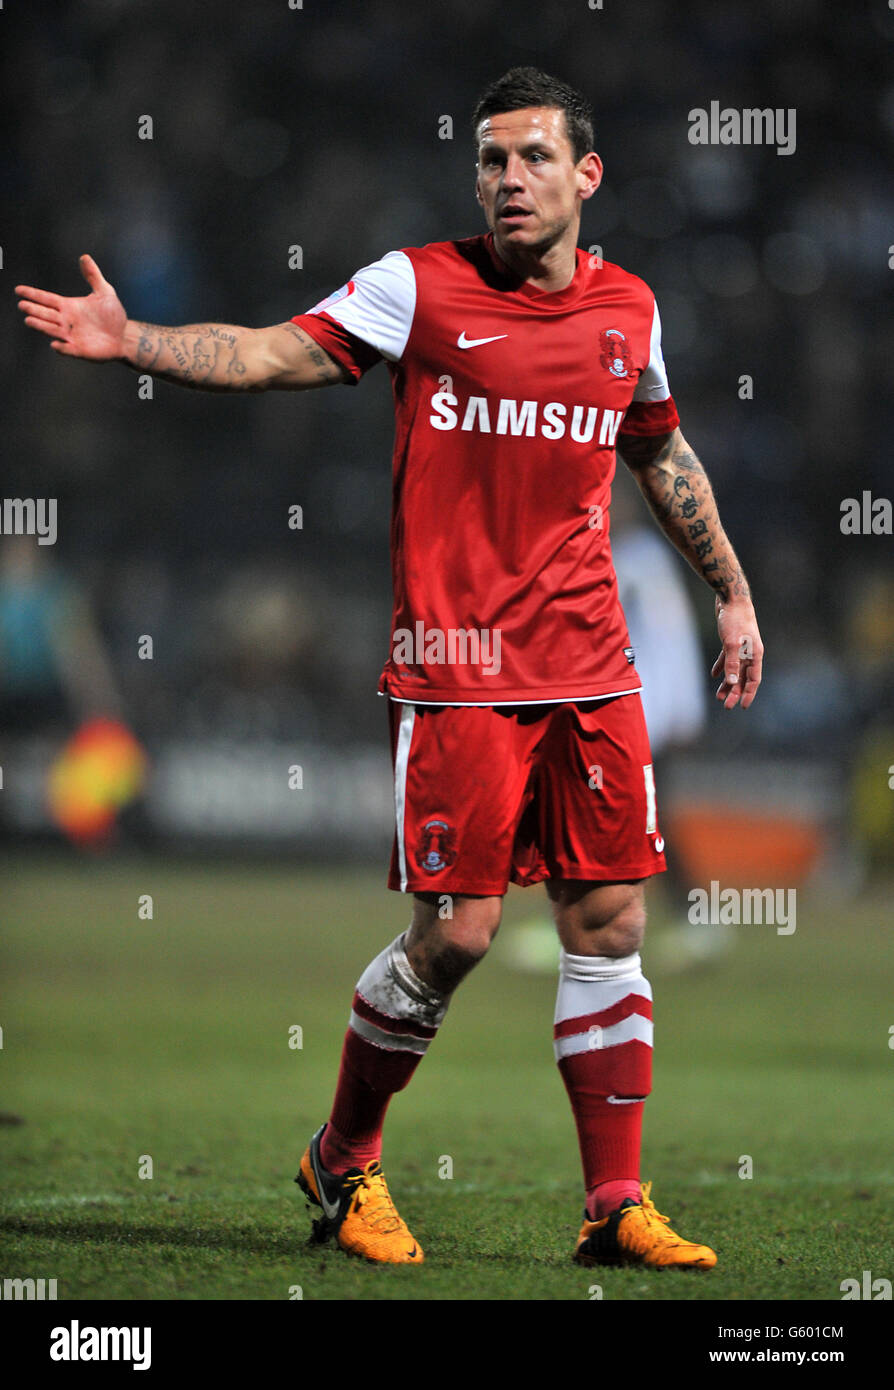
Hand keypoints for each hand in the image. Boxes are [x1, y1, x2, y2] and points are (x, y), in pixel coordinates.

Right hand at [16, 254, 126, 360]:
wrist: (124, 335)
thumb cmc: (112, 315)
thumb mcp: (104, 292)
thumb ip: (93, 275)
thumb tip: (84, 257)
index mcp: (69, 306)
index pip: (47, 299)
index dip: (33, 295)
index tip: (19, 290)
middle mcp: (66, 321)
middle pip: (46, 314)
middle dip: (34, 310)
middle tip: (22, 305)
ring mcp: (72, 336)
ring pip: (52, 330)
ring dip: (41, 326)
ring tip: (29, 320)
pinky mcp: (80, 350)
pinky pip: (68, 349)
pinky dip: (61, 348)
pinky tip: (55, 344)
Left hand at [711, 595, 762, 709]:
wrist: (731, 598)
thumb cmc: (734, 619)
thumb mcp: (731, 643)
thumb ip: (732, 663)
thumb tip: (732, 682)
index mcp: (755, 654)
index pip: (754, 679)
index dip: (749, 693)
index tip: (742, 706)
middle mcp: (750, 652)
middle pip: (743, 677)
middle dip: (735, 692)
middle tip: (725, 705)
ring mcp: (741, 647)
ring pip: (735, 670)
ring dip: (728, 683)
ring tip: (718, 695)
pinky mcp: (731, 641)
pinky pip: (727, 659)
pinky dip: (722, 667)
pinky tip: (715, 675)